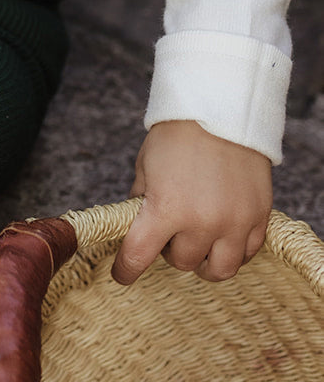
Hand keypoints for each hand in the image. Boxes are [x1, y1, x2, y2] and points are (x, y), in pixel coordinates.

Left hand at [111, 120, 271, 285]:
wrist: (221, 108)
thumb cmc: (178, 134)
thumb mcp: (145, 166)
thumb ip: (141, 200)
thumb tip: (138, 226)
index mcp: (166, 209)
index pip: (138, 257)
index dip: (126, 270)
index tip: (122, 274)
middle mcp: (202, 222)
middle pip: (180, 262)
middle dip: (168, 249)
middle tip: (168, 230)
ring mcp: (234, 222)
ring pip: (218, 270)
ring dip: (203, 261)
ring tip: (197, 243)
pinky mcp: (258, 217)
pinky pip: (247, 254)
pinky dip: (233, 251)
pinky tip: (223, 237)